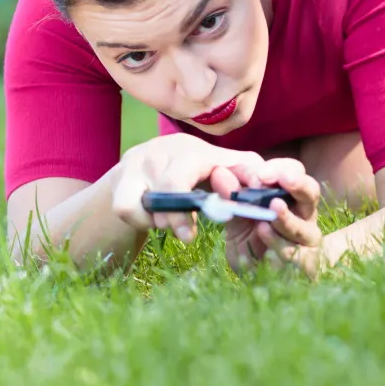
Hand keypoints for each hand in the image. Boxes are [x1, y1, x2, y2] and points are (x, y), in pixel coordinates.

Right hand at [111, 134, 262, 242]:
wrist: (142, 169)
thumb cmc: (191, 174)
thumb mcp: (219, 171)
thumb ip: (245, 173)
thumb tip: (264, 183)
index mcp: (199, 150)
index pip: (217, 168)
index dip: (227, 190)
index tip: (229, 214)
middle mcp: (168, 149)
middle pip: (174, 186)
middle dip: (180, 218)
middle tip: (188, 236)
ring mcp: (140, 160)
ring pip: (150, 201)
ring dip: (162, 221)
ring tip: (170, 222)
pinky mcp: (120, 177)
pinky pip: (125, 208)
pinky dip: (139, 221)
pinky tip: (150, 219)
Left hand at [214, 159, 324, 278]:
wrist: (264, 282)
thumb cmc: (252, 242)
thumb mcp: (239, 217)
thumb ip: (231, 198)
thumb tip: (219, 173)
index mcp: (290, 197)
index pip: (294, 173)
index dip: (282, 169)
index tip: (261, 175)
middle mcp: (305, 216)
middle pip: (311, 193)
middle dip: (297, 186)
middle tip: (278, 185)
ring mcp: (308, 242)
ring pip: (302, 228)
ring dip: (285, 222)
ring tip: (265, 222)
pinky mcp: (307, 267)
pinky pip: (296, 258)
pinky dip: (279, 251)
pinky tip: (265, 251)